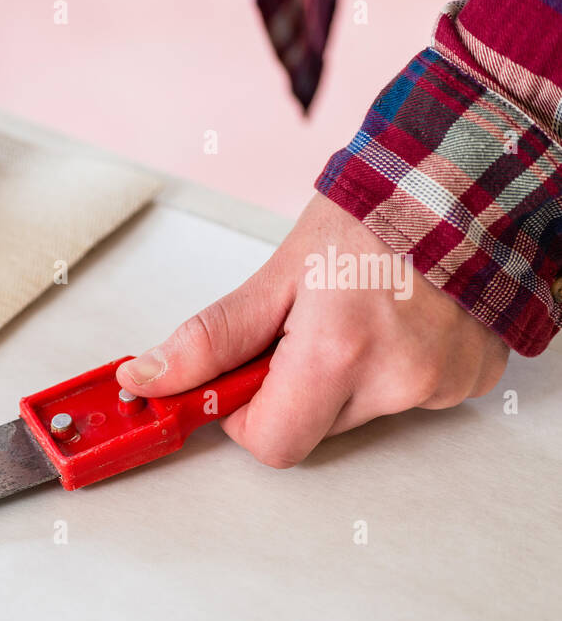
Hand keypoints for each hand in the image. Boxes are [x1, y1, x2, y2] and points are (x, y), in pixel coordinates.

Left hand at [116, 193, 508, 467]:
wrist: (464, 176)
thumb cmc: (372, 214)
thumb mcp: (277, 274)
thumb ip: (212, 339)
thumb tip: (147, 381)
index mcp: (336, 355)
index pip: (270, 445)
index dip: (246, 417)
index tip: (247, 378)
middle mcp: (395, 381)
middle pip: (314, 428)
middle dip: (297, 389)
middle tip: (311, 327)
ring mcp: (441, 384)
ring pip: (362, 413)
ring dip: (349, 378)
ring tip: (364, 312)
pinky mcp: (473, 380)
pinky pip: (412, 396)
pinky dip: (397, 367)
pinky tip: (404, 320)